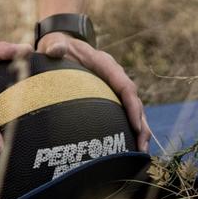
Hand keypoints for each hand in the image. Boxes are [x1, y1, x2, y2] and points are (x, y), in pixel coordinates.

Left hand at [35, 33, 150, 150]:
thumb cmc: (60, 47)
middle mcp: (115, 77)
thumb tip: (55, 49)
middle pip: (134, 102)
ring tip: (140, 153)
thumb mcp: (56, 45)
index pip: (125, 86)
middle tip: (141, 148)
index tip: (136, 125)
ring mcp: (114, 88)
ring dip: (139, 131)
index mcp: (106, 64)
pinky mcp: (110, 97)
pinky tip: (127, 149)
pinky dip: (128, 130)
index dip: (132, 105)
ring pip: (133, 110)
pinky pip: (124, 114)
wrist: (63, 46)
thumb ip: (56, 47)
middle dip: (141, 124)